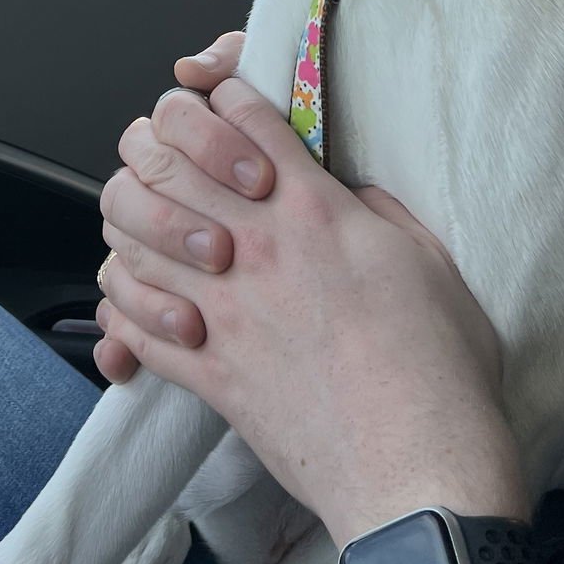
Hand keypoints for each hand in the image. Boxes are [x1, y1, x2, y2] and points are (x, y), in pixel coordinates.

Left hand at [97, 74, 523, 544]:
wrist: (419, 467)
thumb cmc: (439, 371)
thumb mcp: (428, 259)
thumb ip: (377, 212)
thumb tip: (347, 195)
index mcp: (313, 209)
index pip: (238, 112)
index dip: (222, 95)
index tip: (223, 106)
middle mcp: (255, 247)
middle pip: (161, 158)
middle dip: (156, 144)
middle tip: (173, 159)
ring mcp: (221, 309)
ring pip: (128, 234)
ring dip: (133, 223)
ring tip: (154, 229)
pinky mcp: (205, 371)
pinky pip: (128, 320)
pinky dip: (124, 307)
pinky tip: (145, 304)